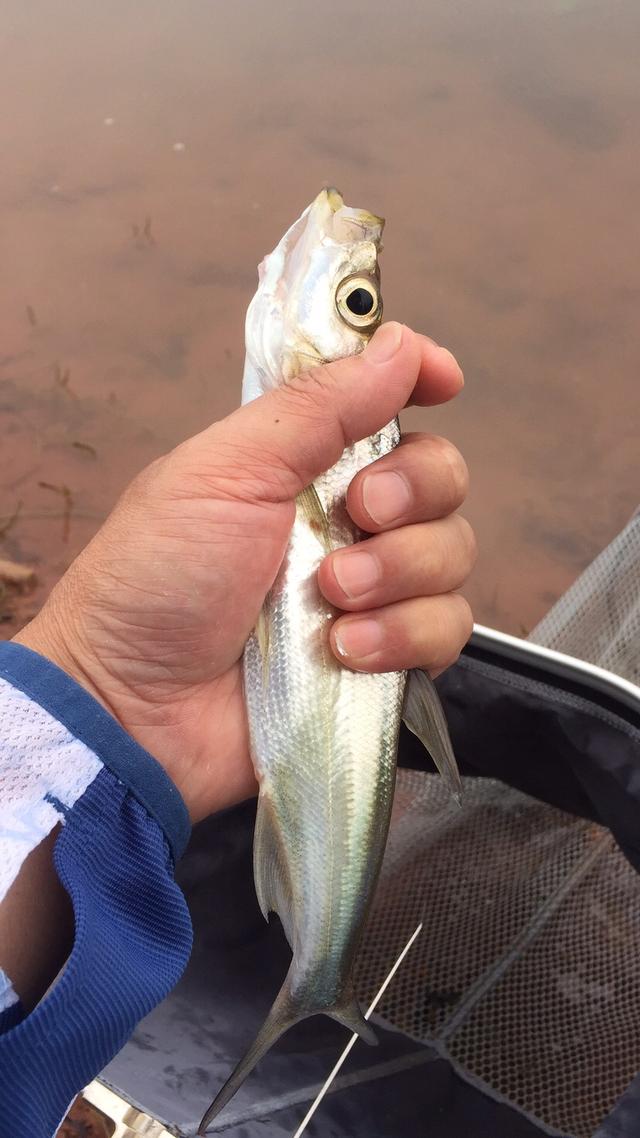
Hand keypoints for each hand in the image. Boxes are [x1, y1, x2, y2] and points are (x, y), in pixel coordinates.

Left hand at [15, 323, 474, 822]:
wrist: (136, 708)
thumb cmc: (156, 579)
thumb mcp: (225, 471)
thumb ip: (317, 407)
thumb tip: (401, 344)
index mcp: (301, 465)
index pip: (386, 406)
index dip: (421, 383)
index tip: (443, 382)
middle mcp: (344, 522)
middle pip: (442, 477)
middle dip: (411, 492)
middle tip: (357, 514)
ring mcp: (368, 593)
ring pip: (452, 555)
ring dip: (397, 573)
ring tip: (330, 599)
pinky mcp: (383, 659)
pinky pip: (446, 630)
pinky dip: (403, 636)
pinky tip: (345, 651)